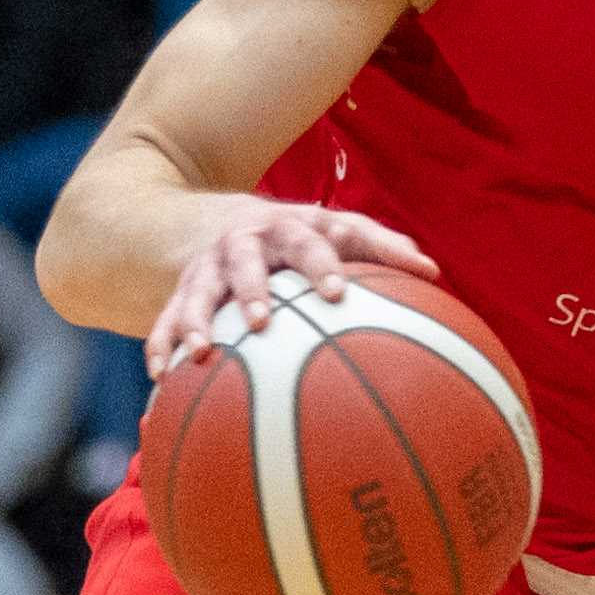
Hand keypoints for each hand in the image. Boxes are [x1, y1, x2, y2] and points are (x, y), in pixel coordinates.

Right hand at [145, 198, 441, 371]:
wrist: (216, 219)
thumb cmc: (297, 236)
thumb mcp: (334, 230)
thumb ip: (381, 246)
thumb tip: (434, 271)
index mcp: (286, 228)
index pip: (308, 241)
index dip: (321, 264)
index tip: (338, 292)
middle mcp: (243, 244)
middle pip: (245, 263)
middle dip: (252, 290)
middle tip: (263, 322)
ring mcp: (207, 269)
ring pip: (197, 293)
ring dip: (197, 321)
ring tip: (199, 354)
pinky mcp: (179, 292)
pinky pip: (164, 319)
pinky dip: (160, 343)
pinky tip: (160, 375)